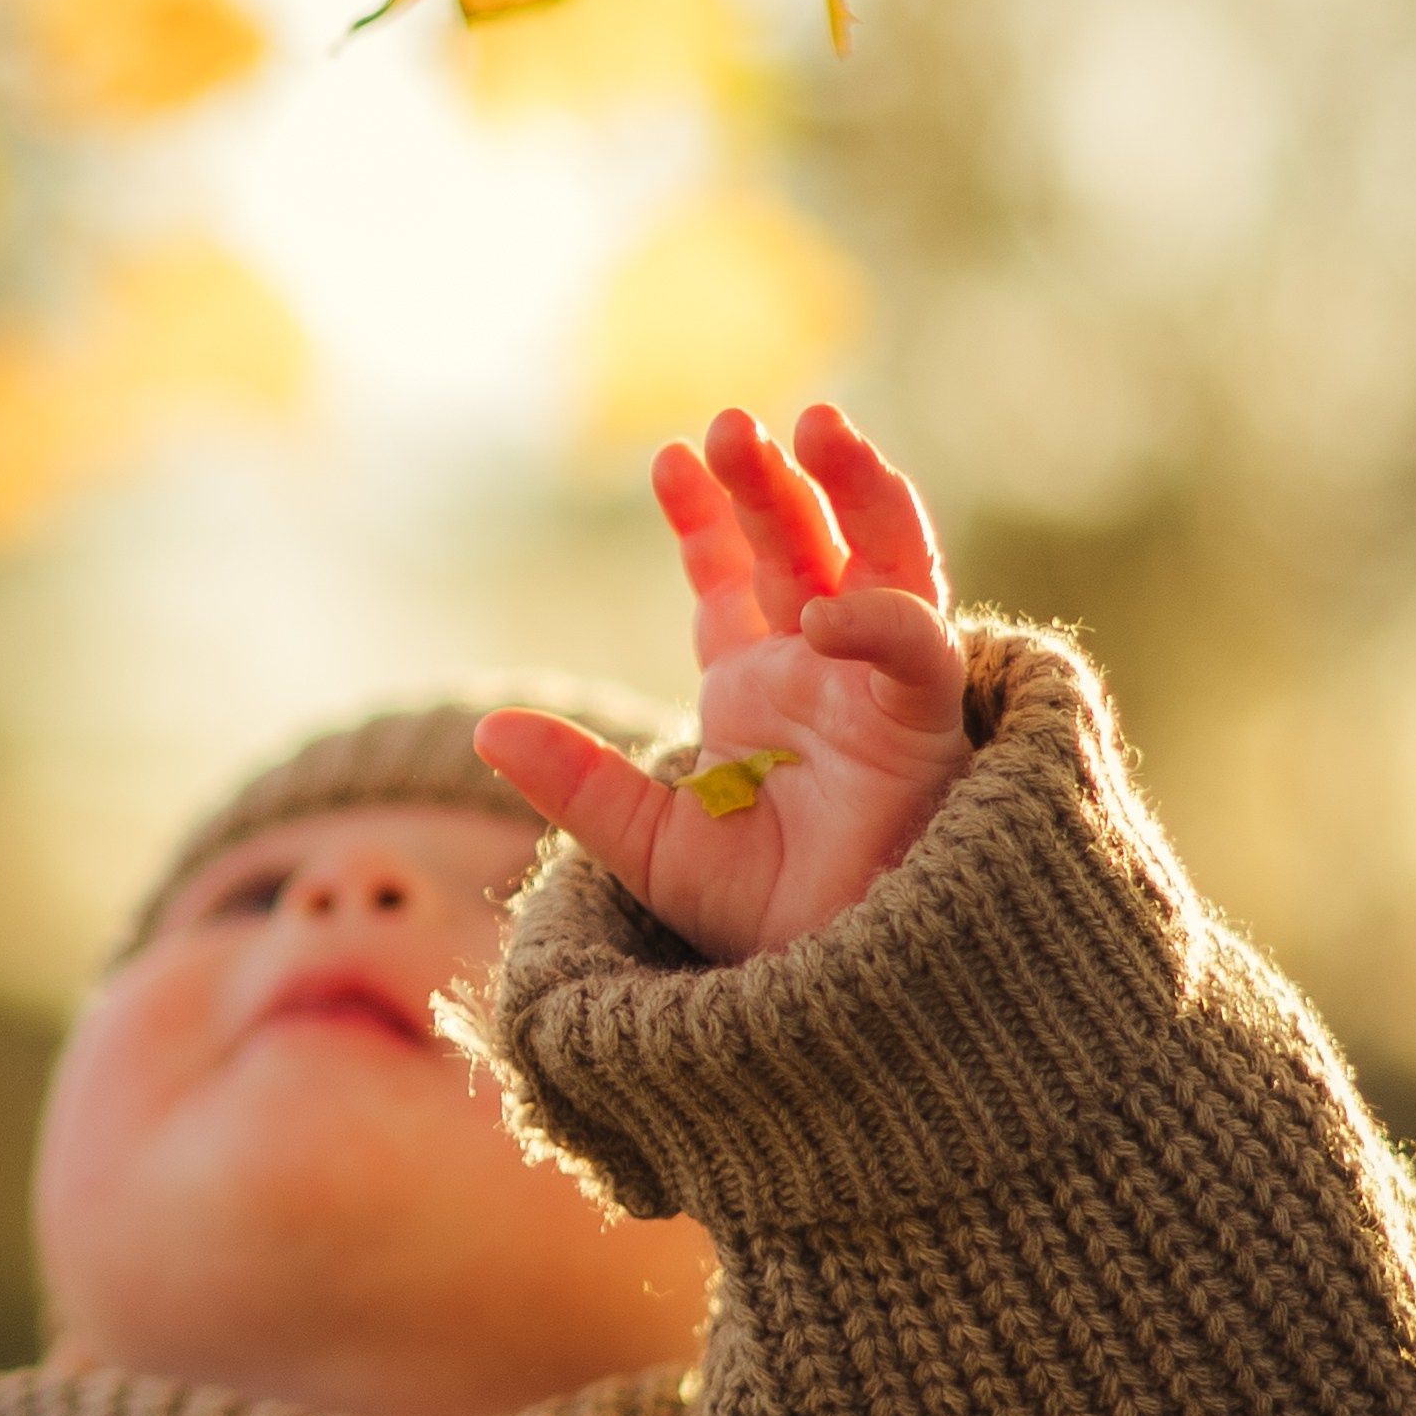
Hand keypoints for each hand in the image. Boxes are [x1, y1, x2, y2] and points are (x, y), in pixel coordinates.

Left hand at [478, 404, 970, 963]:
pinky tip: (824, 612)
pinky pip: (916, 648)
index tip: (667, 458)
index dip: (704, 515)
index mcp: (758, 688)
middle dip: (771, 481)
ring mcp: (882, 690)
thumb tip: (488, 726)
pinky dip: (879, 619)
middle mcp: (824, 672)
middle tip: (732, 422)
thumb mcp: (650, 848)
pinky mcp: (927, 725)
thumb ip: (580, 785)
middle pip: (804, 547)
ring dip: (857, 492)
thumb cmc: (763, 921)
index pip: (732, 576)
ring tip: (818, 425)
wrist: (837, 994)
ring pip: (883, 562)